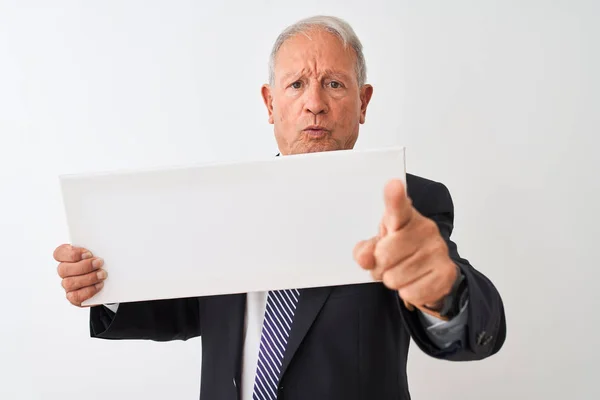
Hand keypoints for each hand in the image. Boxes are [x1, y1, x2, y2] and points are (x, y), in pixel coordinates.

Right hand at [54, 244, 106, 306]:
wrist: (109, 281)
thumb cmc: (99, 263)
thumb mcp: (98, 252)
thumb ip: (95, 249)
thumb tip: (100, 249)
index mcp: (66, 257)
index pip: (59, 253)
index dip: (72, 253)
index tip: (88, 253)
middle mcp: (64, 271)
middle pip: (64, 269)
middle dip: (84, 266)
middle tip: (99, 263)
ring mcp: (67, 285)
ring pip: (69, 283)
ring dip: (88, 278)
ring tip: (102, 274)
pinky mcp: (73, 297)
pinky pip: (76, 296)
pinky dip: (89, 290)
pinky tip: (99, 285)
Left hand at [353, 179, 456, 310]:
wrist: (432, 273)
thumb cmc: (400, 252)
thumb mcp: (378, 247)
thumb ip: (365, 251)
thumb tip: (364, 258)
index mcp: (405, 218)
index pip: (398, 207)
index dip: (394, 197)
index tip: (393, 185)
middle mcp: (425, 229)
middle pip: (384, 255)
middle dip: (381, 267)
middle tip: (389, 264)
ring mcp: (438, 250)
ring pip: (395, 278)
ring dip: (394, 281)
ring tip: (403, 273)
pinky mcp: (446, 272)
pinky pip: (411, 293)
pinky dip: (409, 293)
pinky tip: (416, 282)